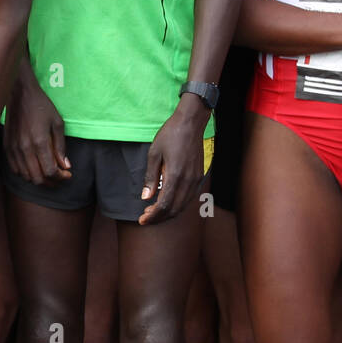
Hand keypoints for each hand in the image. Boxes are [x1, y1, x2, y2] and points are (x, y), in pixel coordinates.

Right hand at [4, 78, 69, 185]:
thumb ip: (61, 146)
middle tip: (59, 177)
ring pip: (26, 176)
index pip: (50, 171)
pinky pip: (15, 169)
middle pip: (38, 178)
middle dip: (51, 182)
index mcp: (40, 142)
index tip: (68, 174)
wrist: (20, 94)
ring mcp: (14, 148)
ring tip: (48, 174)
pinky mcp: (7, 146)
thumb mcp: (57, 123)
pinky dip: (25, 173)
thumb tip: (65, 166)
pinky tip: (33, 168)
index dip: (61, 177)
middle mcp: (25, 148)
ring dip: (39, 179)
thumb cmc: (41, 106)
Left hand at [138, 102, 206, 224]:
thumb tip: (146, 197)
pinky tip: (167, 200)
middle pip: (174, 209)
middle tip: (146, 217)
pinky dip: (177, 204)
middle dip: (159, 217)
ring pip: (183, 205)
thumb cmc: (170, 134)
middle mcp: (188, 180)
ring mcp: (196, 179)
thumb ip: (150, 177)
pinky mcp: (199, 176)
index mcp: (175, 175)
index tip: (142, 220)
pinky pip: (189, 197)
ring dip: (168, 212)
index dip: (153, 216)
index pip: (164, 205)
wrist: (190, 123)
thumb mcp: (154, 154)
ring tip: (155, 210)